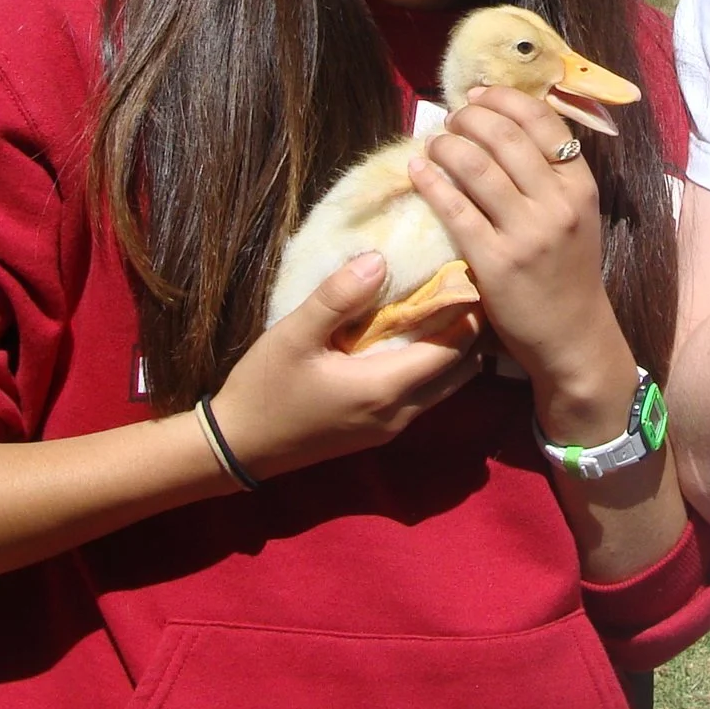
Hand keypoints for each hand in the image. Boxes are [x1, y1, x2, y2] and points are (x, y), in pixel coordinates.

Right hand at [208, 253, 480, 480]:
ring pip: (444, 387)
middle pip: (458, 371)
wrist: (237, 448)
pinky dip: (433, 367)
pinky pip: (423, 396)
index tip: (472, 274)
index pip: (451, 350)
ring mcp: (389, 427)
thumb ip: (337, 297)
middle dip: (471, 332)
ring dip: (454, 351)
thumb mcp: (293, 335)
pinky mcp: (376, 431)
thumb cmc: (264, 389)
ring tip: (452, 307)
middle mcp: (398, 413)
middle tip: (470, 287)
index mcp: (385, 388)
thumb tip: (379, 260)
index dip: (468, 313)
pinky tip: (419, 339)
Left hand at [409, 87, 637, 436]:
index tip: (477, 93)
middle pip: (505, 136)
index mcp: (579, 186)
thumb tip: (501, 125)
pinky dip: (432, 182)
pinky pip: (455, 209)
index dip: (504, 99)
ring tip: (433, 142)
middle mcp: (557, 203)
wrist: (573, 336)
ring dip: (446, 144)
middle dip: (470, 117)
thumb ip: (549, 175)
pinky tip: (418, 171)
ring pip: (477, 166)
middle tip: (451, 118)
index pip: (543, 121)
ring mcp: (526, 233)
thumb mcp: (575, 215)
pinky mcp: (495, 262)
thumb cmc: (567, 271)